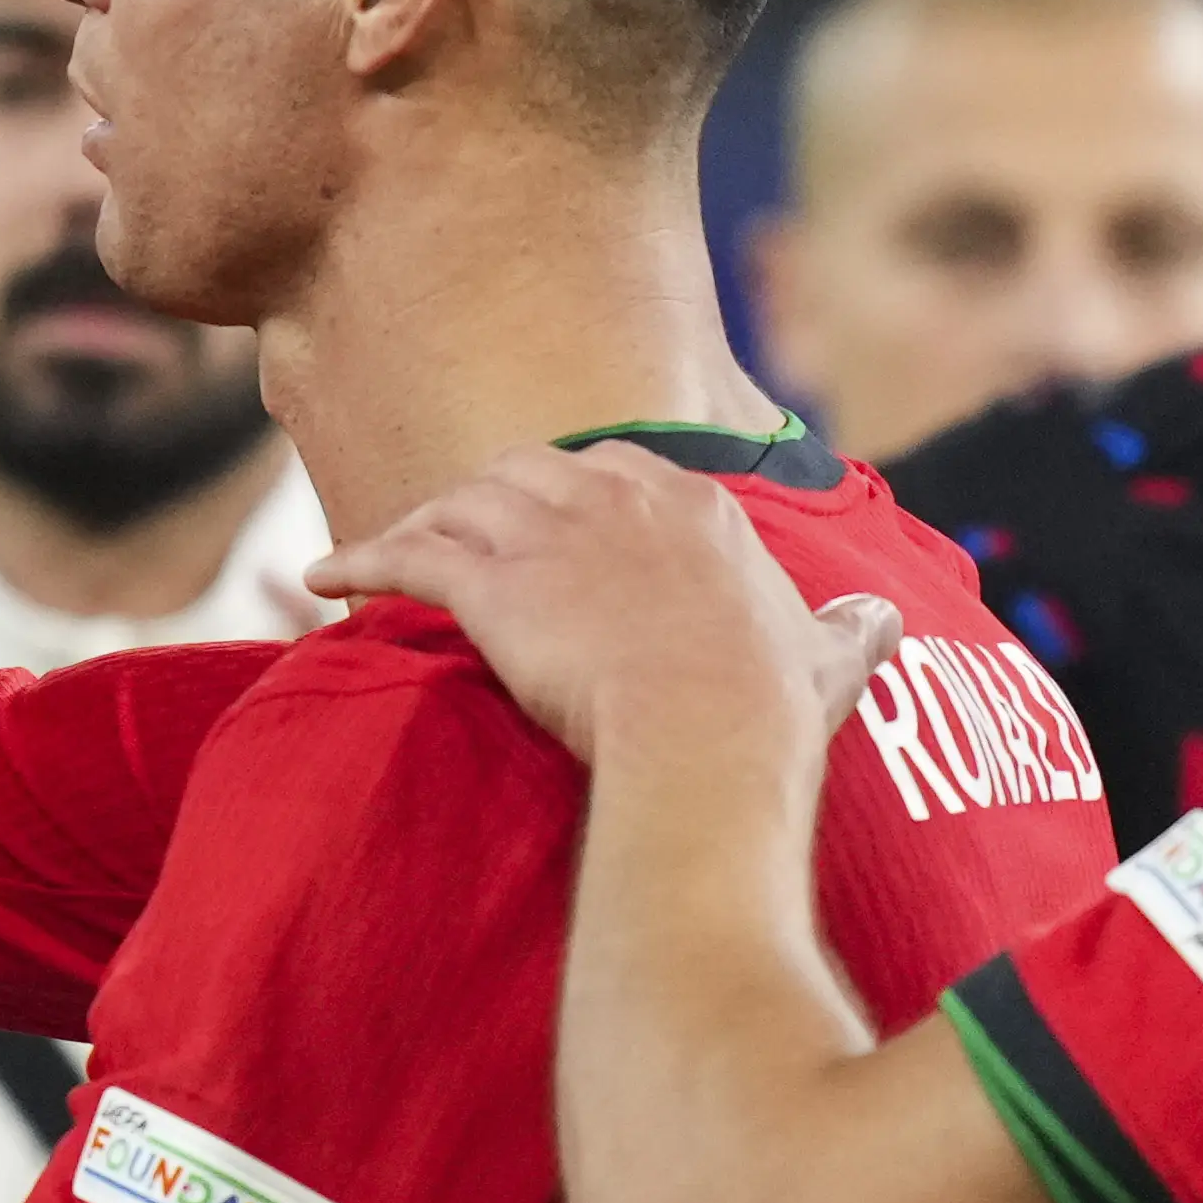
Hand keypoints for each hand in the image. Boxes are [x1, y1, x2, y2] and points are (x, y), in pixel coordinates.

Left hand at [302, 442, 900, 763]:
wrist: (709, 735)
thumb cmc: (770, 710)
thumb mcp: (830, 655)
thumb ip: (852, 628)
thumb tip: (883, 618)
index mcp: (694, 507)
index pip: (616, 467)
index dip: (571, 491)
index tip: (546, 517)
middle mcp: (617, 499)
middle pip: (525, 470)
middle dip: (483, 495)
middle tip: (454, 529)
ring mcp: (550, 534)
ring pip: (460, 503)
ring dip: (417, 524)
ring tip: (383, 552)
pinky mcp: (492, 580)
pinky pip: (406, 555)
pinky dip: (357, 560)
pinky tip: (318, 578)